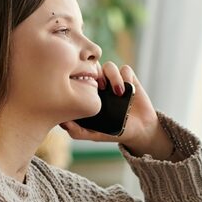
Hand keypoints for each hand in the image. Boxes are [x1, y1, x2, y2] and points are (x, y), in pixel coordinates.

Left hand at [59, 62, 174, 158]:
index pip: (79, 77)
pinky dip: (126, 76)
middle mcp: (101, 84)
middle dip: (95, 73)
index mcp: (89, 93)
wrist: (139, 131)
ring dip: (112, 76)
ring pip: (109, 66)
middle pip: (93, 67)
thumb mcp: (94, 135)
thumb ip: (78, 132)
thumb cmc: (114, 132)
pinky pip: (126, 69)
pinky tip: (127, 90)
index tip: (84, 91)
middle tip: (99, 87)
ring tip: (117, 92)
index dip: (80, 79)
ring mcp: (115, 81)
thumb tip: (63, 124)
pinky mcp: (130, 79)